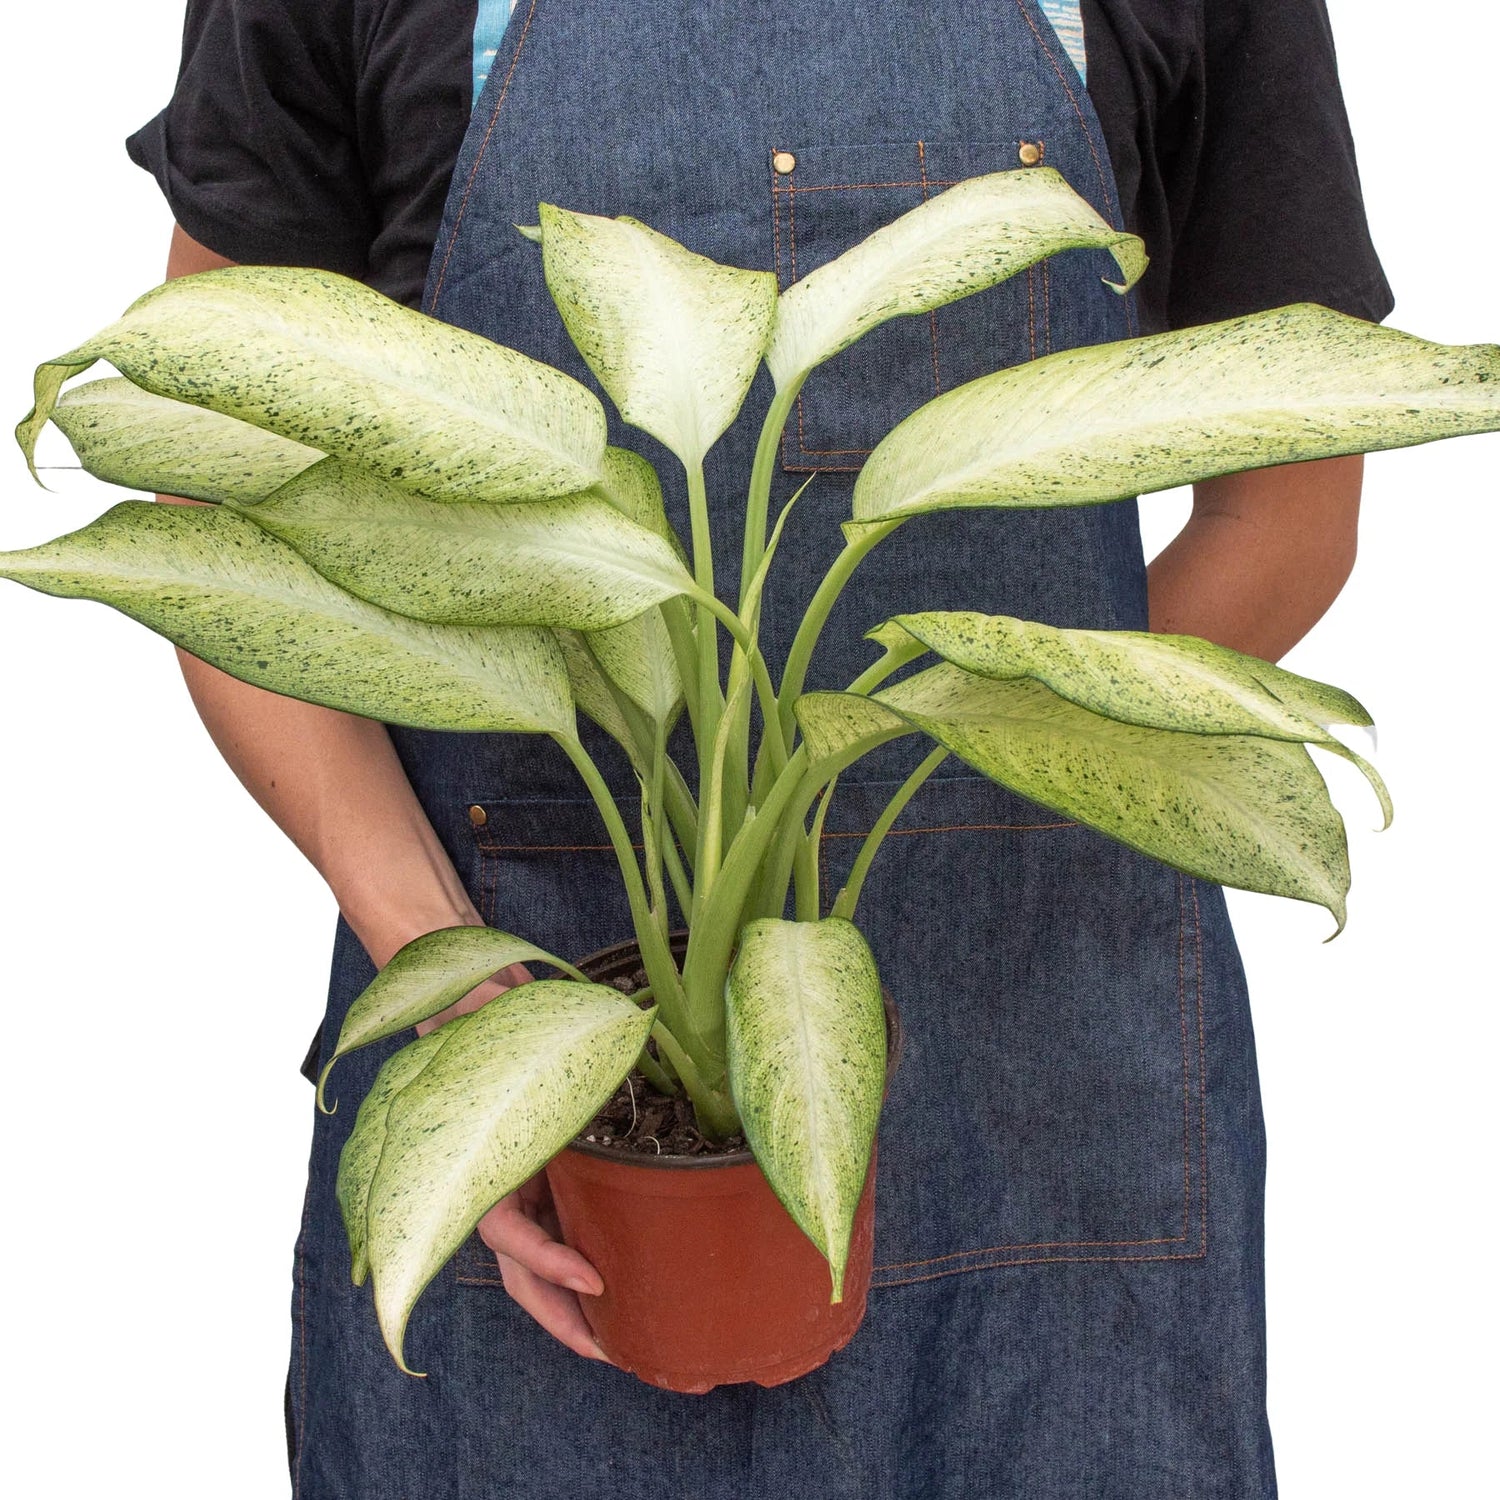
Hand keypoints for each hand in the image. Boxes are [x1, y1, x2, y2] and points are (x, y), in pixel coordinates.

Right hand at [412, 957, 612, 1364]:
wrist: (466, 993)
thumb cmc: (475, 1009)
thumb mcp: (490, 1020)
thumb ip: (521, 1033)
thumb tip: (586, 1022)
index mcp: (475, 1157)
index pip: (506, 1230)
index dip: (546, 1260)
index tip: (592, 1279)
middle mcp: (494, 1178)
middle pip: (521, 1268)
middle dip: (562, 1315)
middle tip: (611, 1350)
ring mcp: (518, 1178)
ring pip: (538, 1261)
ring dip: (573, 1304)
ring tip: (623, 1340)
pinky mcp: (542, 1169)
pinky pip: (558, 1225)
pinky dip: (581, 1260)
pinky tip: (619, 1283)